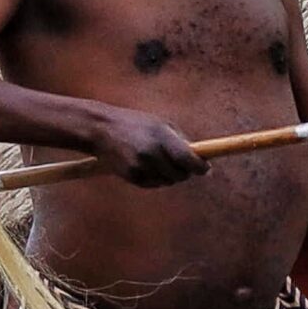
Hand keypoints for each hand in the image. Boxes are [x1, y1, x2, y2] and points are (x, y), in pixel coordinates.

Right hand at [84, 106, 208, 186]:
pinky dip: (156, 178)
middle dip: (186, 171)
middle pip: (181, 175)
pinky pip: (154, 184)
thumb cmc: (136, 124)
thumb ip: (182, 141)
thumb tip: (203, 160)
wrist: (101, 129)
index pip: (189, 160)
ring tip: (159, 160)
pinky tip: (147, 165)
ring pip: (168, 181)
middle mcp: (152, 153)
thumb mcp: (161, 124)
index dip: (201, 168)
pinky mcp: (132, 176)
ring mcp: (141, 166)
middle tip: (182, 164)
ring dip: (170, 175)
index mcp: (162, 137)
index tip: (205, 169)